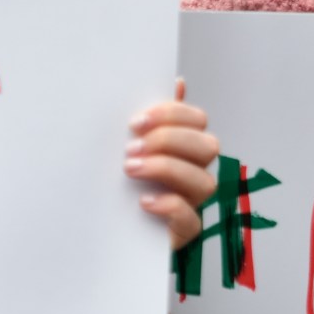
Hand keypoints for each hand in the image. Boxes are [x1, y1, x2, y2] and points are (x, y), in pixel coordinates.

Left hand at [127, 77, 218, 249]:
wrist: (106, 231)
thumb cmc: (122, 181)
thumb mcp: (133, 145)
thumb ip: (153, 118)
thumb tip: (177, 82)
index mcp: (186, 146)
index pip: (198, 120)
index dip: (172, 115)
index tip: (136, 122)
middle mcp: (196, 171)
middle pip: (207, 147)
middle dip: (169, 142)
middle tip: (131, 148)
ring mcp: (194, 202)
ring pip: (204, 181)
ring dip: (167, 169)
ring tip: (130, 169)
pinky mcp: (184, 231)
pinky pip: (191, 218)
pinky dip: (169, 206)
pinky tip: (143, 201)